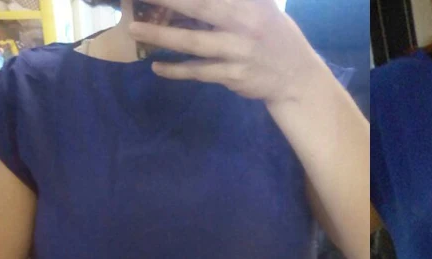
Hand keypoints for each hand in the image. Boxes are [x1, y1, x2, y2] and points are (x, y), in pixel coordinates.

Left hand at [128, 0, 323, 104]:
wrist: (296, 77)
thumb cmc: (274, 34)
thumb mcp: (262, 4)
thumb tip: (200, 0)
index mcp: (249, 4)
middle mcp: (244, 26)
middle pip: (199, 8)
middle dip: (167, 1)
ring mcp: (238, 54)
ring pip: (194, 45)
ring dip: (162, 37)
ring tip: (135, 31)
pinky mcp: (233, 77)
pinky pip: (199, 72)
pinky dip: (177, 70)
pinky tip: (157, 67)